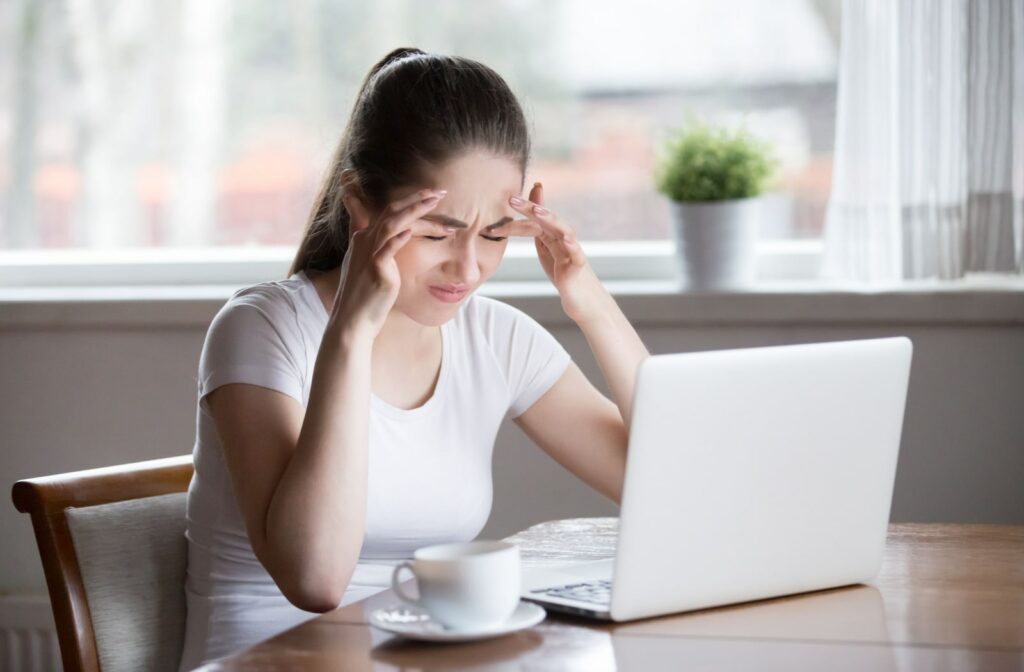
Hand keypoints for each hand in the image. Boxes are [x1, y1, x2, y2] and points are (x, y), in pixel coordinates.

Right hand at [332, 186, 446, 338]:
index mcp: (364, 238)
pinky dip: (397, 239)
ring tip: (435, 202)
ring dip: (415, 211)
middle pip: (391, 211)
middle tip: (440, 192)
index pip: (388, 211)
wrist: (354, 320)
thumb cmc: (367, 296)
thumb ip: (383, 250)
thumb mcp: (372, 267)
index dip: (409, 200)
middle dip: (416, 199)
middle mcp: (364, 241)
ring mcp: (369, 254)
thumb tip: (401, 239)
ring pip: (391, 224)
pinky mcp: (375, 270)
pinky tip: (410, 231)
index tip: (429, 194)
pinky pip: (386, 250)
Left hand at [503, 182, 611, 324]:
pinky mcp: (578, 267)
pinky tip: (565, 238)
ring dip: (550, 219)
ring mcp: (572, 251)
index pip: (534, 220)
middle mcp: (563, 238)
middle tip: (511, 199)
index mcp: (552, 235)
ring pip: (563, 230)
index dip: (519, 213)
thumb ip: (536, 231)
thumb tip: (522, 216)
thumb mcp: (546, 249)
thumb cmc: (564, 272)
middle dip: (529, 208)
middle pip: (546, 219)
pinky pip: (577, 254)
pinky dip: (572, 245)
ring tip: (536, 211)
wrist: (582, 298)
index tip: (505, 200)